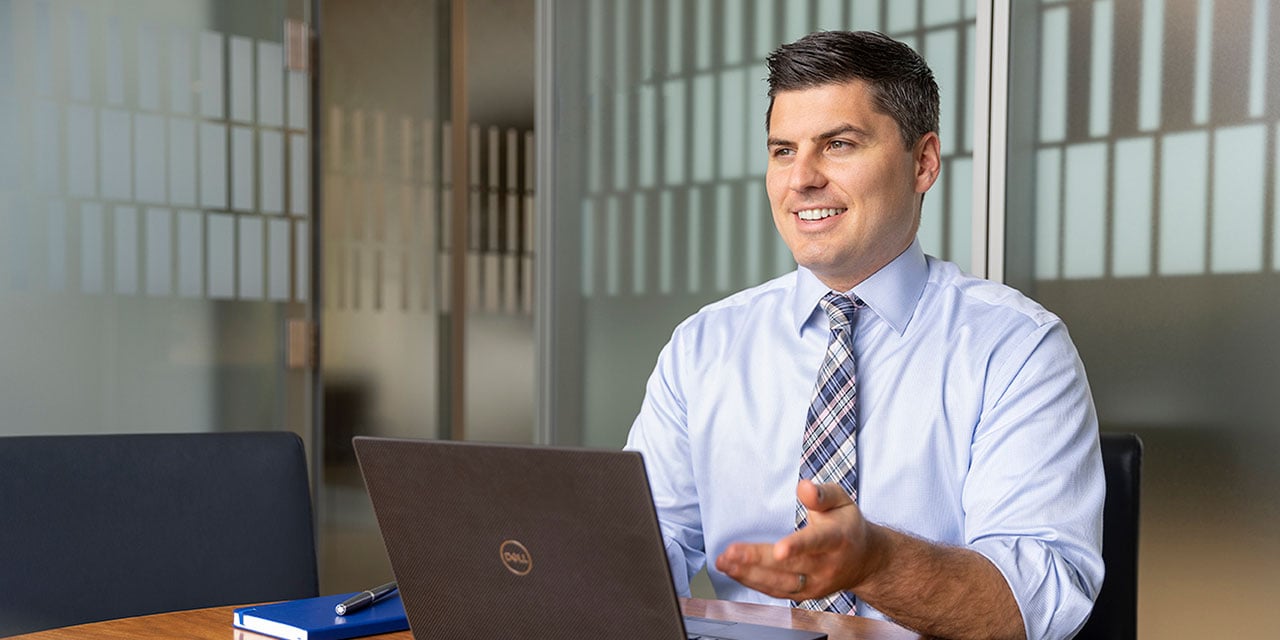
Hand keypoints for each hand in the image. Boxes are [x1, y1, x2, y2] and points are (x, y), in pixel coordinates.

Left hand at [714, 479, 881, 600]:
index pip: (816, 542)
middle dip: (757, 560)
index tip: (779, 549)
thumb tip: (803, 487)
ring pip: (779, 584)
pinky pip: (776, 592)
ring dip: (749, 574)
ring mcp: (815, 585)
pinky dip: (752, 583)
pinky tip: (733, 572)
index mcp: (836, 539)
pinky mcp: (803, 594)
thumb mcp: (842, 501)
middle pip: (789, 566)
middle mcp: (826, 566)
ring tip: (724, 563)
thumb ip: (822, 493)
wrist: (865, 561)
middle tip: (731, 554)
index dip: (797, 546)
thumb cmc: (847, 526)